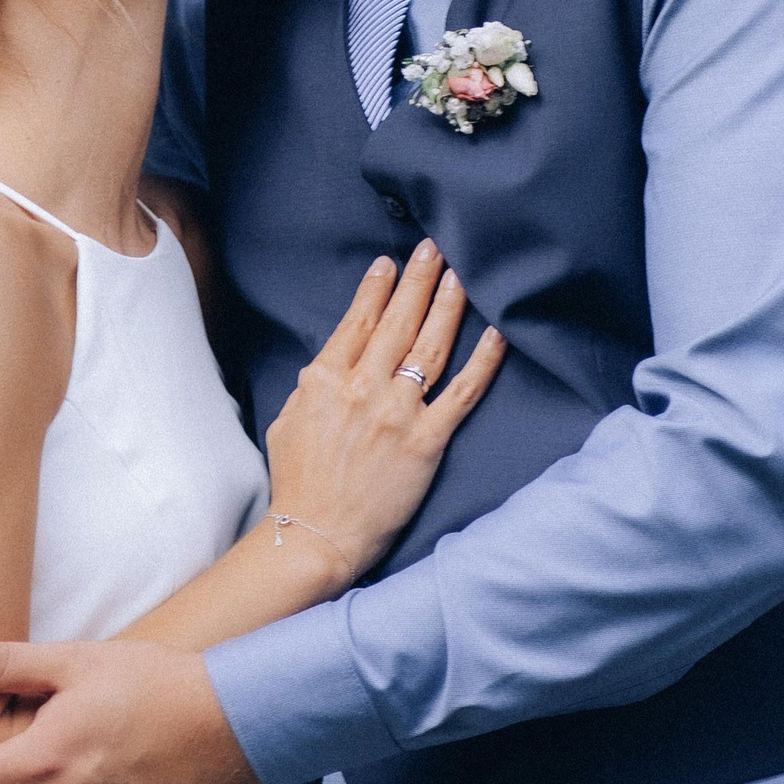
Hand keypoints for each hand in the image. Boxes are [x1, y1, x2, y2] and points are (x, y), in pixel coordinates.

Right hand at [262, 246, 502, 579]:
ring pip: (430, 345)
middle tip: (434, 248)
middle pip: (398, 321)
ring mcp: (398, 412)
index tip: (391, 264)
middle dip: (418, 279)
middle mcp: (363, 387)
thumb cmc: (298, 483)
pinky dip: (483, 360)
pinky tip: (496, 333)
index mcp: (325, 380)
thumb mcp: (287, 421)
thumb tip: (327, 364)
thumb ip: (311, 387)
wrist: (315, 535)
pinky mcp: (427, 440)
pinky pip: (462, 392)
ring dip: (448, 304)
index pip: (357, 321)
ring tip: (461, 275)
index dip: (377, 288)